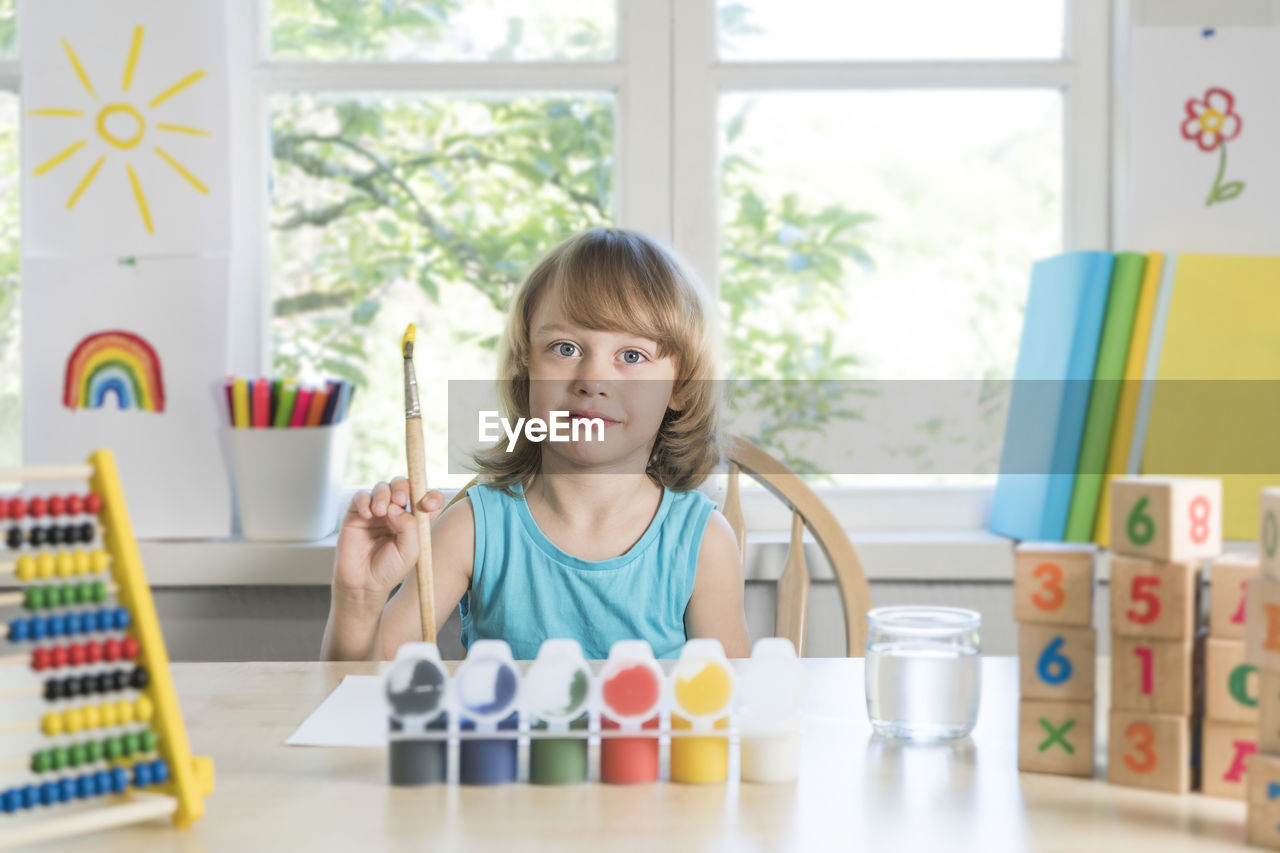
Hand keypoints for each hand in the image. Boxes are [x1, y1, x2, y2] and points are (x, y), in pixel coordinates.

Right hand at [333, 477, 444, 606]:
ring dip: (383, 494)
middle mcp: (398, 512)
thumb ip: (409, 527)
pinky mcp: (357, 513)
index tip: (428, 504)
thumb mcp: (409, 551)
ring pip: (383, 487)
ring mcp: (377, 510)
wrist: (363, 583)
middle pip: (404, 485)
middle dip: (403, 487)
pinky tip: (367, 514)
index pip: (427, 498)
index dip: (431, 495)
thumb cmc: (389, 569)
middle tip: (401, 499)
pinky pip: (361, 495)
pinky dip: (365, 500)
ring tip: (380, 511)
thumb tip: (395, 506)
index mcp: (415, 520)